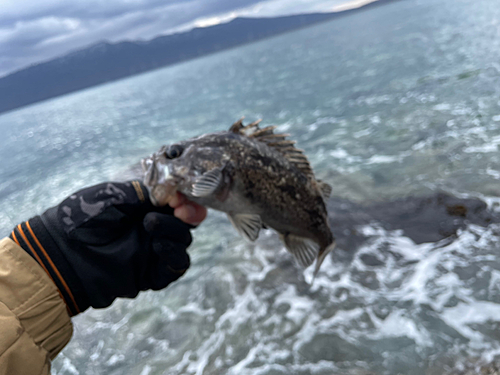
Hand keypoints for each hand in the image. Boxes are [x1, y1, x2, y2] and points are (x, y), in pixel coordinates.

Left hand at [9, 181, 205, 314]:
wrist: (62, 253)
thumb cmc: (82, 218)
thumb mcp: (115, 195)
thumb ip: (146, 193)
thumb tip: (174, 194)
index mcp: (145, 208)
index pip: (178, 203)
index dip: (186, 199)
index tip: (179, 196)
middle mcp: (153, 230)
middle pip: (186, 223)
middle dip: (188, 214)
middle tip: (178, 209)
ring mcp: (153, 252)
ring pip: (183, 243)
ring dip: (176, 231)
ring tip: (151, 224)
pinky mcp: (151, 274)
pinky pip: (176, 266)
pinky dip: (174, 254)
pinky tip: (159, 245)